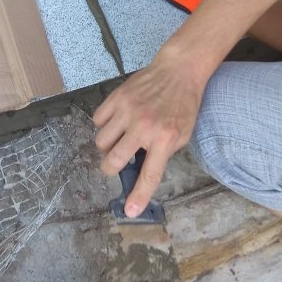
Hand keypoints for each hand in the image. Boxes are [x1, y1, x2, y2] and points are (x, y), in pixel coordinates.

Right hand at [93, 50, 206, 216]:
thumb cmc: (183, 105)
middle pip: (114, 160)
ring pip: (101, 142)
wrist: (178, 71)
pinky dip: (103, 125)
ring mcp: (128, 111)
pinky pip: (98, 120)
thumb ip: (162, 152)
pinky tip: (116, 121)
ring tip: (118, 137)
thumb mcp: (182, 134)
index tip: (129, 211)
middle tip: (115, 163)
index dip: (138, 195)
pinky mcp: (116, 97)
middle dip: (110, 168)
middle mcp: (144, 127)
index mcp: (165, 139)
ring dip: (107, 145)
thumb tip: (139, 168)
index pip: (149, 174)